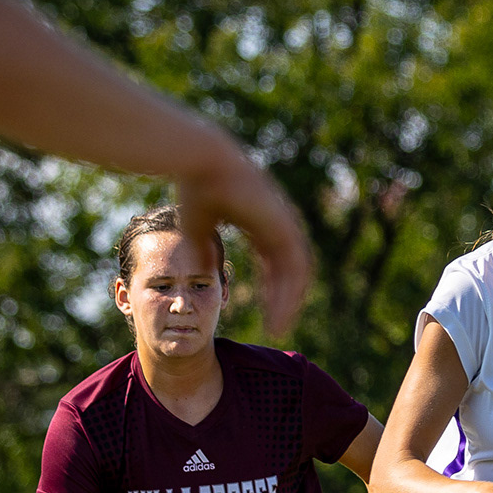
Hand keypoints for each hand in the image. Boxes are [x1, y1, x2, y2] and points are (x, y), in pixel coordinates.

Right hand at [177, 151, 313, 335]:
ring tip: (278, 328)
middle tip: (276, 328)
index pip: (275, 266)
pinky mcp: (285, 227)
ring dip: (288, 303)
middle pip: (289, 274)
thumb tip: (204, 268)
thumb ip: (203, 250)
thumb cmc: (196, 188)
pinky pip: (295, 269)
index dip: (272, 292)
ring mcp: (285, 225)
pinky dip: (290, 293)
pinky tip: (280, 313)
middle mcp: (278, 226)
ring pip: (296, 275)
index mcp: (262, 224)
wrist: (203, 164)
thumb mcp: (197, 228)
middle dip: (284, 302)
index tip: (267, 315)